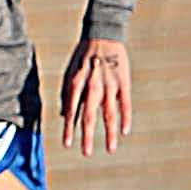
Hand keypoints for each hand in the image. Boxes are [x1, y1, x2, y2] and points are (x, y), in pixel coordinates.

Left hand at [59, 37, 131, 154]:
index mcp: (75, 84)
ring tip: (110, 149)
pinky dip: (125, 118)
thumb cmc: (82, 57)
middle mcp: (92, 87)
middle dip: (87, 136)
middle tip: (85, 154)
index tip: (67, 145)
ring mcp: (109, 85)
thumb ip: (66, 95)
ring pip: (109, 114)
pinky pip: (125, 104)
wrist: (102, 35)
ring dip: (109, 133)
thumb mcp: (68, 73)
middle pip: (89, 116)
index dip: (69, 129)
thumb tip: (65, 116)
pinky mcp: (123, 82)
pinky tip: (124, 131)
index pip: (71, 112)